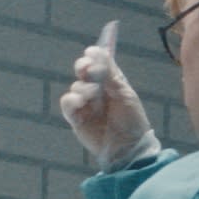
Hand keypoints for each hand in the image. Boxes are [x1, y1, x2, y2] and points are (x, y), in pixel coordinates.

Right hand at [58, 20, 158, 169]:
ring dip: (83, 87)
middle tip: (87, 68)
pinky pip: (67, 103)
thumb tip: (101, 51)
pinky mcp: (76, 118)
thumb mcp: (124, 94)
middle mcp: (96, 91)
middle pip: (83, 71)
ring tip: (94, 94)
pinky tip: (81, 101)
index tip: (92, 52)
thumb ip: (111, 75)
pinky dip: (72, 99)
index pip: (98, 63)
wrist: (128, 147)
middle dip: (83, 66)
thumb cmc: (131, 120)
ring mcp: (85, 104)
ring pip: (76, 86)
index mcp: (110, 82)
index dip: (94, 56)